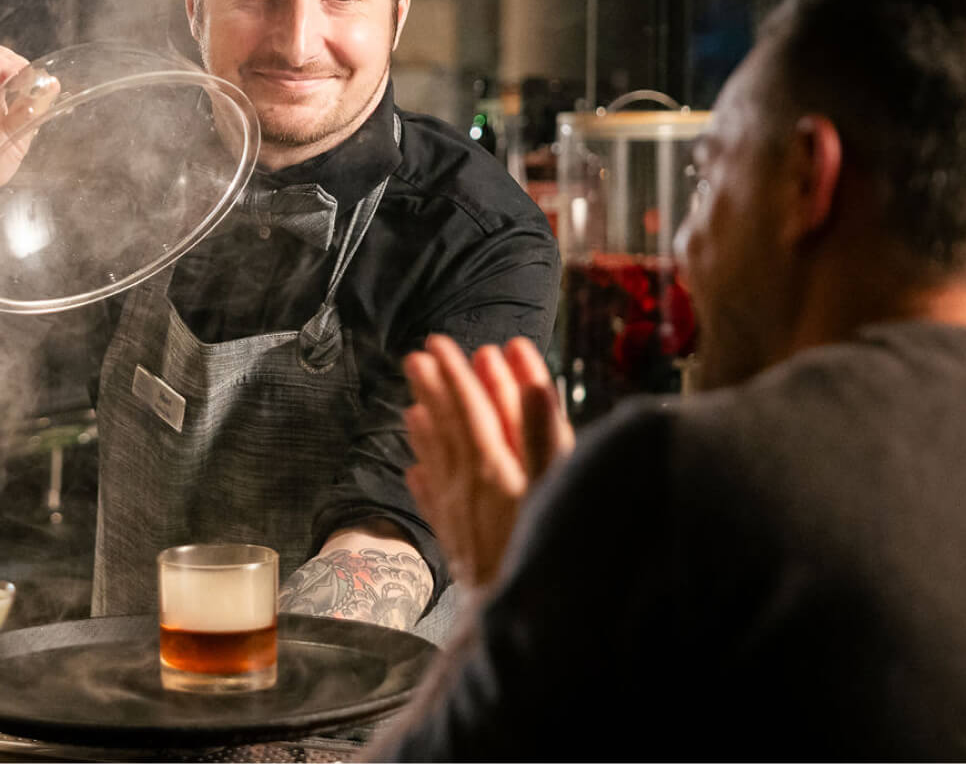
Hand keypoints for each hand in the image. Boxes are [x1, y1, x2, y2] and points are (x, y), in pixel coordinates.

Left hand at [402, 335, 574, 589]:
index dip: (456, 376)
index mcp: (493, 467)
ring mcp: (456, 513)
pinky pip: (432, 499)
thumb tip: (531, 382)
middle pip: (446, 427)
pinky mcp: (454, 541)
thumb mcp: (554, 485)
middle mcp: (466, 485)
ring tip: (411, 405)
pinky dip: (423, 478)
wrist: (518, 619)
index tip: (440, 346)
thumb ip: (544, 433)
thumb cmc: (544, 547)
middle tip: (417, 357)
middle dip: (434, 391)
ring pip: (435, 459)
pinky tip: (414, 470)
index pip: (470, 409)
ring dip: (425, 428)